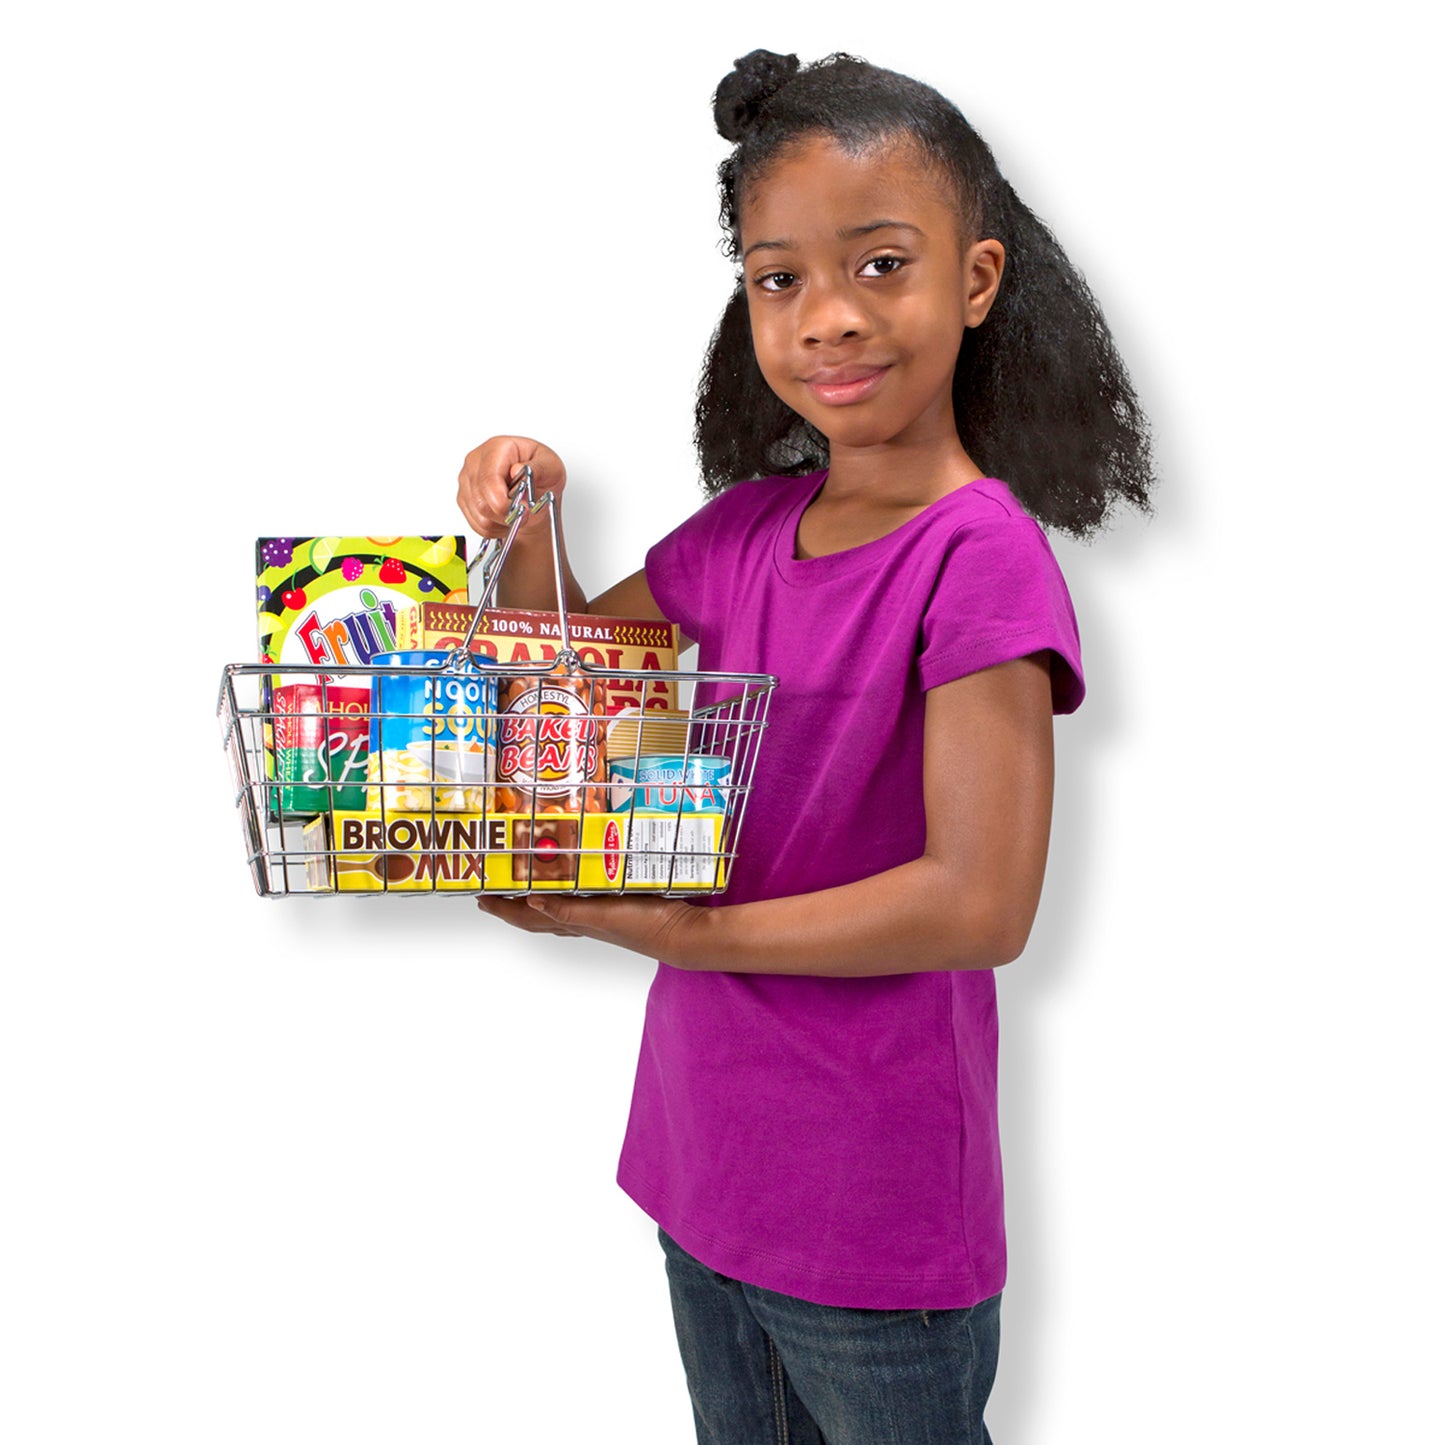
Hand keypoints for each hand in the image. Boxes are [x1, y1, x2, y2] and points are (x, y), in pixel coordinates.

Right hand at [456, 436, 566, 542]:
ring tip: (516, 514)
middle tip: (524, 513)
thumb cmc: (542, 475)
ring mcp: (467, 480)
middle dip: (506, 514)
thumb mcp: (552, 467)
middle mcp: (477, 462)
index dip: (503, 502)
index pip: (489, 480)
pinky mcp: (464, 498)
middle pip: (481, 502)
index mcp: (496, 448)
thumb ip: (539, 468)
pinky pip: (476, 523)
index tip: (522, 510)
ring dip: (501, 522)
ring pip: (479, 515)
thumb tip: (518, 469)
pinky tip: (505, 518)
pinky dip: (494, 528)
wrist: (536, 490)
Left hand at [475, 892, 703, 962]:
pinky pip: (580, 901)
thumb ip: (569, 910)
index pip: (528, 916)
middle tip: (493, 892)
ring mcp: (599, 917)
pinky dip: (566, 895)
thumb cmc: (646, 926)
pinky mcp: (616, 908)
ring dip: (536, 900)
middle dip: (512, 905)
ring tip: (523, 888)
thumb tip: (531, 902)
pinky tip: (572, 887)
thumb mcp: (604, 916)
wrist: (684, 933)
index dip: (502, 908)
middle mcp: (583, 921)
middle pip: (536, 915)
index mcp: (575, 921)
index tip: (480, 897)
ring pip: (556, 909)